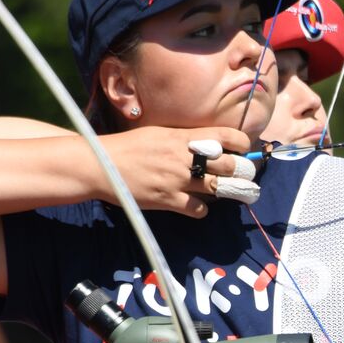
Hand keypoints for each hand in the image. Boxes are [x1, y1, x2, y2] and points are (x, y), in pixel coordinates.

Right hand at [99, 127, 253, 216]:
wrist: (100, 165)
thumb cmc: (130, 147)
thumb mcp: (160, 133)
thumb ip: (186, 139)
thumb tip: (213, 145)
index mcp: (184, 137)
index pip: (228, 136)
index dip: (242, 145)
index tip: (244, 151)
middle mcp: (185, 157)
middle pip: (232, 166)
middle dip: (241, 172)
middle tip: (241, 176)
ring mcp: (178, 180)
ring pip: (220, 188)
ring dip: (226, 191)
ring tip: (223, 190)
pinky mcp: (169, 200)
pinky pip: (200, 210)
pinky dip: (201, 209)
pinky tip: (195, 205)